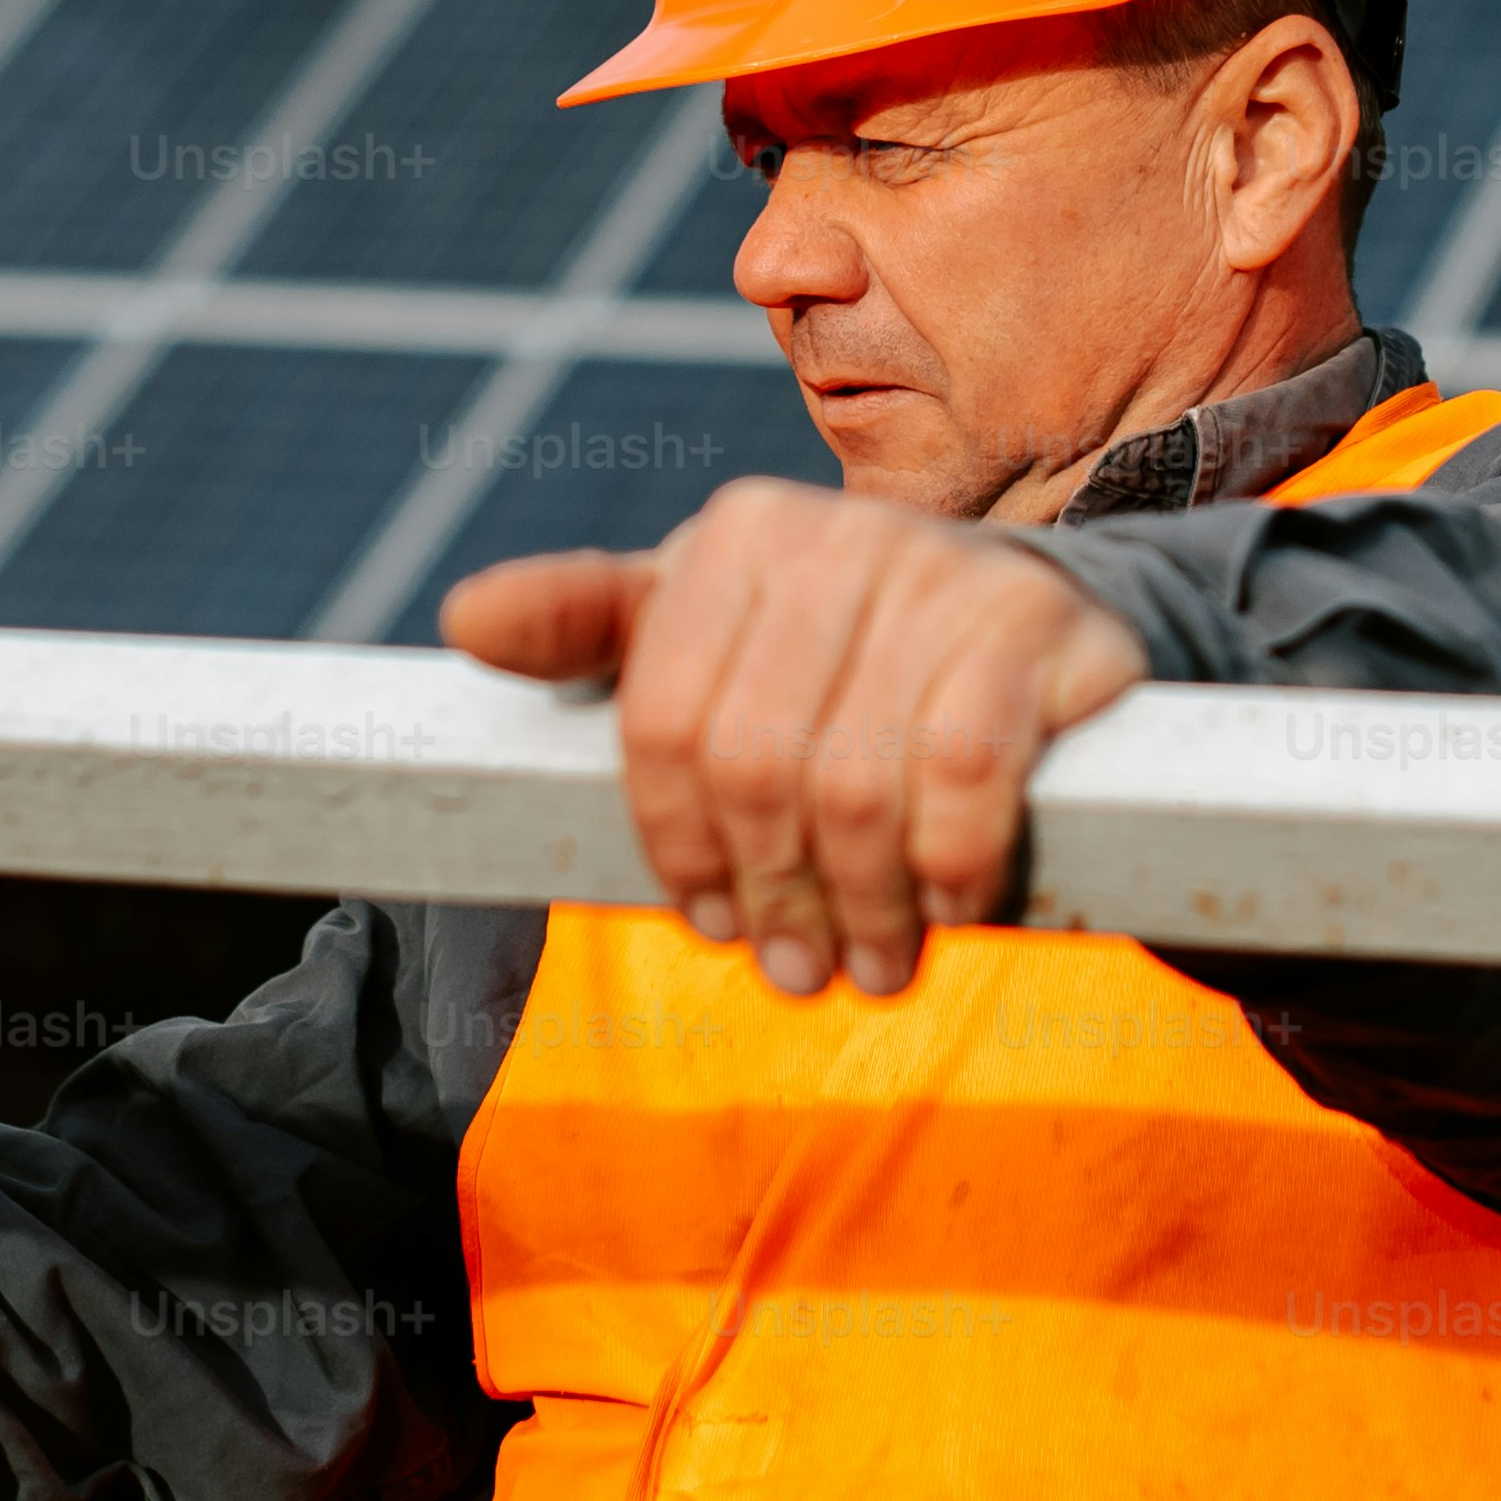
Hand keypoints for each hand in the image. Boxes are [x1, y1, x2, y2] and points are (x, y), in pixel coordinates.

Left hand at [446, 479, 1144, 998]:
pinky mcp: (1038, 621)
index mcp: (738, 536)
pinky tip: (949, 904)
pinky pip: (962, 770)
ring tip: (875, 960)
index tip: (711, 919)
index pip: (664, 724)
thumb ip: (588, 629)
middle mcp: (838, 532)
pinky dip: (948, 861)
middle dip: (775, 892)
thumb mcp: (712, 633)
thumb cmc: (842, 651)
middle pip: (758, 764)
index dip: (679, 846)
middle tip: (801, 968)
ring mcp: (944, 569)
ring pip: (857, 780)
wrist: (1033, 624)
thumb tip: (463, 619)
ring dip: (864, 904)